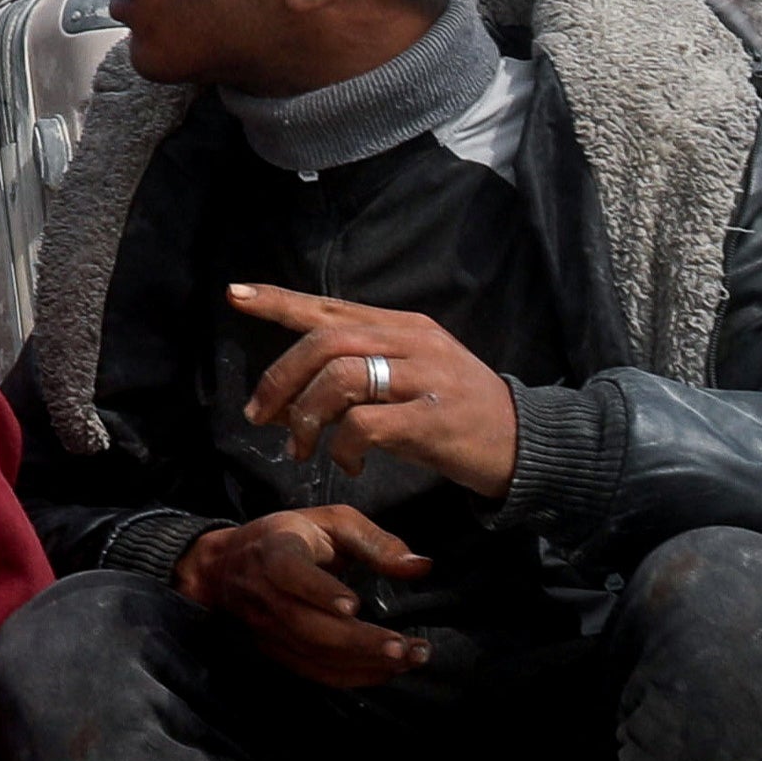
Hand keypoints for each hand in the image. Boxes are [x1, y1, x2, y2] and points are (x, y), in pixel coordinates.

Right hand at [177, 503, 432, 688]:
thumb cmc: (290, 536)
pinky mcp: (275, 650)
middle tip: (404, 648)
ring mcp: (267, 628)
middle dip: (359, 641)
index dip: (319, 591)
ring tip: (408, 659)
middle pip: (307, 625)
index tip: (353, 605)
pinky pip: (313, 671)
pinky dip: (352, 676)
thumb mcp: (331, 522)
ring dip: (363, 662)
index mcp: (275, 552)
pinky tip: (386, 672)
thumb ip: (375, 542)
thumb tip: (421, 566)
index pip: (289, 573)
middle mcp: (265, 594)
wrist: (227, 566)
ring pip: (312, 653)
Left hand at [231, 283, 519, 497]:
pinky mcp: (433, 418)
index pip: (331, 306)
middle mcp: (412, 342)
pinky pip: (366, 423)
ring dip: (307, 416)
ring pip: (340, 377)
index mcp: (403, 327)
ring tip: (303, 449)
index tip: (235, 295)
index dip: (279, 301)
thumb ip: (356, 378)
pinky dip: (344, 446)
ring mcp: (425, 378)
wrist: (526, 444)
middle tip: (260, 416)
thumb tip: (287, 399)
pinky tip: (350, 465)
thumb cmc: (458, 415)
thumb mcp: (410, 381)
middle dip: (280, 378)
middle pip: (326, 341)